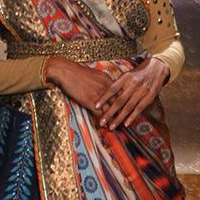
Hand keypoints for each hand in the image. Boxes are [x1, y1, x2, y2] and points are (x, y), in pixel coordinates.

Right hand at [45, 55, 168, 129]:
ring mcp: (98, 95)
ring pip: (110, 110)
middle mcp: (106, 88)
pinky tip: (106, 126)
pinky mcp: (90, 101)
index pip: (121, 94)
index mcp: (108, 81)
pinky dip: (104, 120)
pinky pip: (99, 113)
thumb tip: (110, 86)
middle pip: (119, 103)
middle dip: (125, 113)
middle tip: (130, 120)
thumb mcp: (95, 74)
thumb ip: (104, 81)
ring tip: (120, 127)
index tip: (132, 108)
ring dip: (115, 119)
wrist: (66, 71)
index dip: (127, 102)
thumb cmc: (79, 72)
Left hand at [94, 57, 169, 129]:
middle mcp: (133, 84)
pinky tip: (125, 124)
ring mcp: (142, 90)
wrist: (157, 68)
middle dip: (109, 113)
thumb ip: (117, 84)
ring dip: (119, 118)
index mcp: (125, 77)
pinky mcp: (150, 96)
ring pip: (128, 107)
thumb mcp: (127, 74)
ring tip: (112, 126)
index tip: (95, 107)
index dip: (103, 98)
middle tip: (102, 122)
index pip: (112, 89)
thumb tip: (103, 95)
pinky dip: (132, 117)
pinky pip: (139, 108)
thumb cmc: (138, 73)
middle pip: (119, 100)